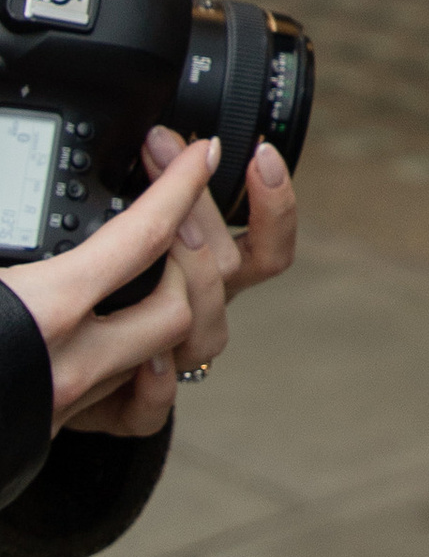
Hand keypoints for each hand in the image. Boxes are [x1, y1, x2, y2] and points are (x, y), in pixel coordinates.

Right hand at [0, 139, 220, 440]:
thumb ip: (9, 232)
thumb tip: (15, 213)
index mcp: (44, 310)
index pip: (143, 236)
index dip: (177, 186)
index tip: (197, 152)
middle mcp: (69, 362)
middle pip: (180, 303)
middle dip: (192, 256)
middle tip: (180, 214)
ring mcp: (68, 402)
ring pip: (164, 354)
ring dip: (174, 307)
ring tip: (160, 267)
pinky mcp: (55, 430)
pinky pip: (132, 404)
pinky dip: (146, 369)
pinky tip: (134, 341)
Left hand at [59, 130, 296, 435]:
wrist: (25, 379)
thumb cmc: (67, 296)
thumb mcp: (110, 240)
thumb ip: (144, 209)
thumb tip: (166, 145)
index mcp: (200, 277)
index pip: (265, 246)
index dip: (275, 202)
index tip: (257, 152)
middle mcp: (190, 317)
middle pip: (234, 270)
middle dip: (203, 204)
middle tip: (160, 149)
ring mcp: (160, 363)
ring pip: (207, 332)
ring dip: (188, 276)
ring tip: (160, 235)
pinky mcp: (120, 410)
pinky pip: (155, 408)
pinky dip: (156, 384)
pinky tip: (142, 358)